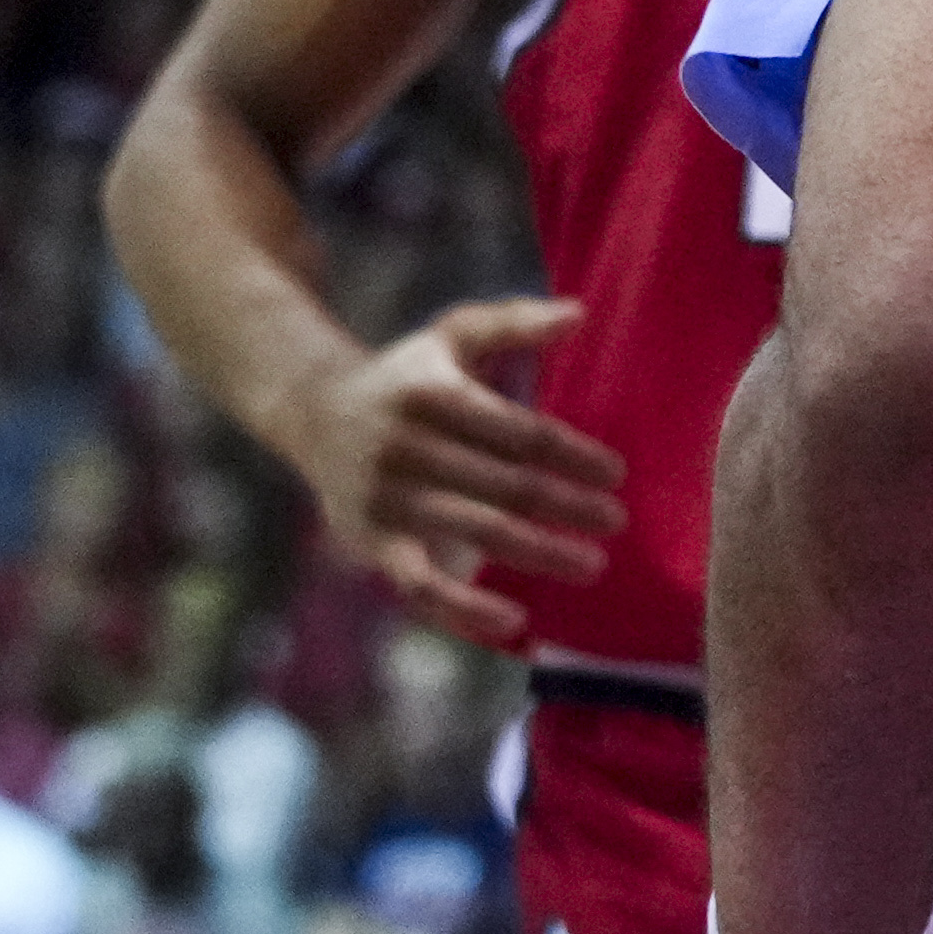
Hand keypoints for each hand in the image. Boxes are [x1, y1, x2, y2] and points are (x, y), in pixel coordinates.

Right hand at [286, 300, 624, 648]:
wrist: (315, 413)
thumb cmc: (407, 377)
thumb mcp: (452, 336)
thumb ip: (515, 323)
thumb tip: (579, 314)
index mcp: (435, 396)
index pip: (518, 433)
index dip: (572, 455)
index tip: (617, 475)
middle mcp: (408, 449)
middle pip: (504, 486)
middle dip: (567, 507)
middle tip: (617, 523)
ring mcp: (388, 500)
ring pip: (474, 533)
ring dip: (538, 554)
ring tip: (590, 566)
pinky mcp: (372, 543)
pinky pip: (421, 587)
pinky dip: (465, 609)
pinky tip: (513, 620)